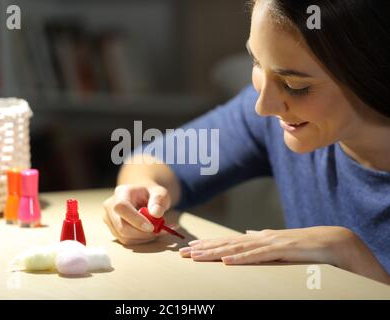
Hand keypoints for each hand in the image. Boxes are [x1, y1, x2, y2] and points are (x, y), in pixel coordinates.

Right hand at [103, 183, 170, 244]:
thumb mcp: (160, 193)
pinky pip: (125, 240)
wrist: (142, 197)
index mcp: (122, 192)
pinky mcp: (112, 229)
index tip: (151, 227)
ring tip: (155, 230)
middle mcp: (111, 205)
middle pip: (121, 226)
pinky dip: (139, 240)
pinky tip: (147, 233)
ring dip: (142, 237)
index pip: (122, 207)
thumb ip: (159, 200)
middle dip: (142, 233)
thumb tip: (156, 213)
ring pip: (124, 237)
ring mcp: (109, 218)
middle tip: (158, 231)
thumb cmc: (151, 194)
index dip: (136, 220)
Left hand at [179, 226, 388, 283]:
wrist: (332, 241)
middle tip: (182, 253)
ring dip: (214, 253)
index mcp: (258, 238)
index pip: (227, 242)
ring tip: (196, 257)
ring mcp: (270, 242)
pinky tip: (226, 261)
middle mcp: (260, 238)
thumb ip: (262, 239)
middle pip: (226, 243)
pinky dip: (241, 258)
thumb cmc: (305, 245)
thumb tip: (247, 233)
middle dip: (203, 249)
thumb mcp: (279, 243)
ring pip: (236, 248)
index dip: (207, 245)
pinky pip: (258, 256)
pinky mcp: (282, 250)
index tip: (190, 249)